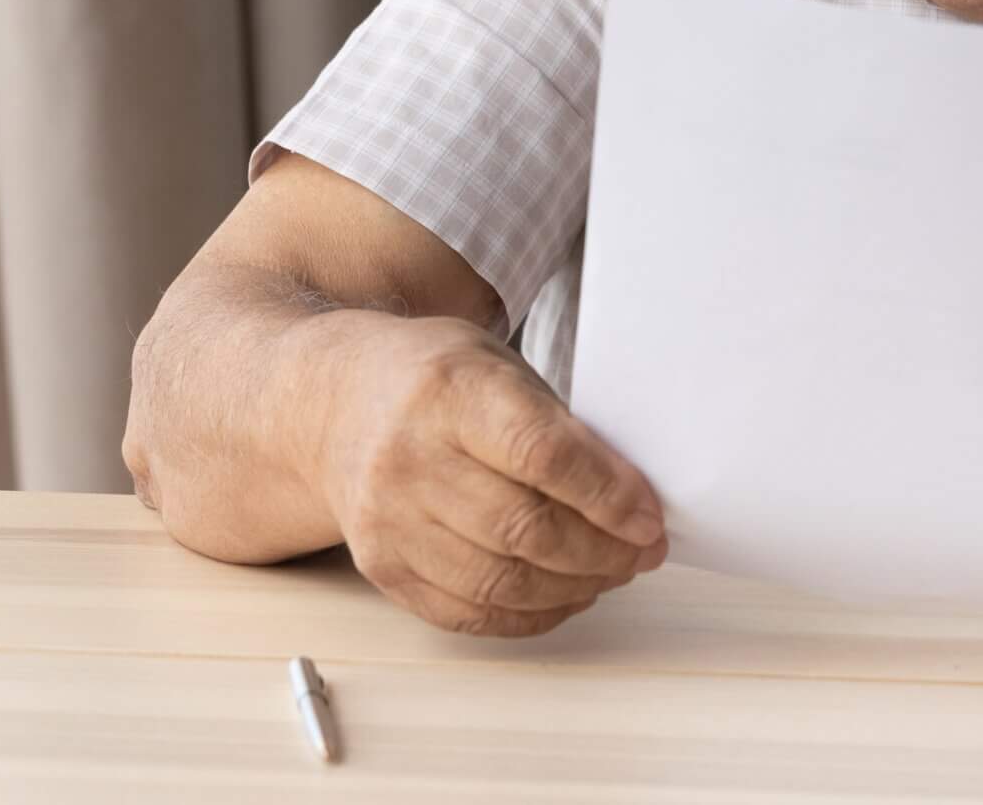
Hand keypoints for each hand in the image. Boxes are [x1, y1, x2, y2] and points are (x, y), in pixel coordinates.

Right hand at [317, 314, 666, 636]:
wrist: (333, 404)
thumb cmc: (433, 379)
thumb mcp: (499, 367)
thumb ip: (559, 425)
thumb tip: (632, 497)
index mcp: (449, 392)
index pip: (539, 453)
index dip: (606, 494)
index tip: (650, 519)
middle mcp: (409, 458)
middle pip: (523, 528)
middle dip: (602, 551)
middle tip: (644, 552)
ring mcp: (388, 520)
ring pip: (498, 581)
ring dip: (573, 588)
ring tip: (612, 572)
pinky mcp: (381, 567)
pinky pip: (466, 613)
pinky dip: (528, 615)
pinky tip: (564, 595)